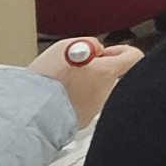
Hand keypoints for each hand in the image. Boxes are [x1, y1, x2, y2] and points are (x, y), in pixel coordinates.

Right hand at [28, 36, 142, 124]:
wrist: (32, 111)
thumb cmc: (48, 81)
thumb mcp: (66, 47)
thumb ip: (89, 44)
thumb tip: (95, 49)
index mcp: (107, 73)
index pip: (134, 57)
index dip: (122, 50)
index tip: (106, 51)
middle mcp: (105, 93)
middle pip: (113, 76)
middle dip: (98, 69)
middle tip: (78, 66)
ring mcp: (94, 109)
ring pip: (96, 91)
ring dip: (84, 85)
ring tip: (62, 81)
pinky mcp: (81, 121)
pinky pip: (83, 106)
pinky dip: (74, 99)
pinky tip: (58, 96)